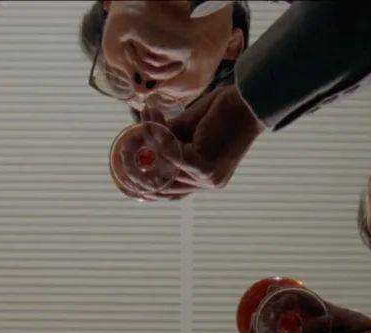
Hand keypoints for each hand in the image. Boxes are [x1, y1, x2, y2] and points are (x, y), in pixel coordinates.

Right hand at [121, 85, 262, 201]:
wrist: (249, 101)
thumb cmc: (223, 111)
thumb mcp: (188, 128)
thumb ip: (167, 138)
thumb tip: (139, 138)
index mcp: (206, 178)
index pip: (173, 192)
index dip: (149, 187)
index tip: (128, 178)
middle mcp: (207, 183)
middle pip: (164, 184)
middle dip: (140, 168)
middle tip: (122, 151)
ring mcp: (207, 178)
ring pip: (165, 165)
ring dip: (150, 139)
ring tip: (144, 117)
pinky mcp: (204, 166)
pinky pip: (170, 154)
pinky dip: (158, 134)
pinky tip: (152, 116)